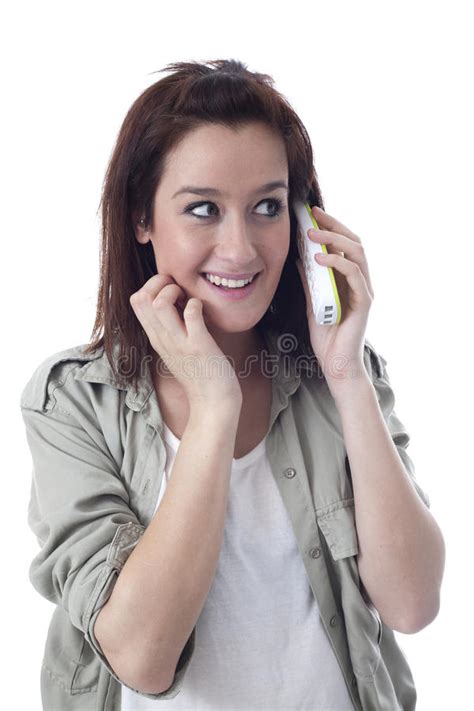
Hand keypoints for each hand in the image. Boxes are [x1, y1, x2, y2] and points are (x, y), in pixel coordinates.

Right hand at [129, 274, 242, 407]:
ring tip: (188, 300)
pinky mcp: (199, 346)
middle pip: (141, 297)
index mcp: (156, 337)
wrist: (213, 402)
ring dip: (176, 291)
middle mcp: (163, 339)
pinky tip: (203, 310)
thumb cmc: (200, 372)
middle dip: (160, 282)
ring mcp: (179, 342)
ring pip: (159, 303)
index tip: (172, 291)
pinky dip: (196, 304)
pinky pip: (192, 314)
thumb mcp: (176, 347)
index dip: (153, 285)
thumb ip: (171, 325)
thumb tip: (175, 297)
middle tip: (180, 291)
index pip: (136, 300)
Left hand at [295, 205, 373, 386]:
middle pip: (353, 242)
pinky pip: (353, 274)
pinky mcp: (364, 301)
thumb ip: (310, 281)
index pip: (344, 245)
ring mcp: (364, 290)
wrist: (336, 364)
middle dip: (333, 225)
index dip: (330, 227)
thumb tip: (299, 258)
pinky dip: (337, 262)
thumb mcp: (312, 302)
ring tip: (312, 233)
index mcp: (349, 279)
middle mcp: (360, 281)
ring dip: (334, 239)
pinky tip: (319, 258)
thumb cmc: (327, 337)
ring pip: (356, 253)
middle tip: (313, 214)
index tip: (311, 214)